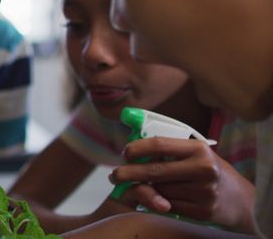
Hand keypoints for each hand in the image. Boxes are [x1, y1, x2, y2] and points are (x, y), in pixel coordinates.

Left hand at [108, 137, 255, 232]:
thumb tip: (133, 141)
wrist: (239, 199)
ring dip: (144, 189)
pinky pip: (168, 206)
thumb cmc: (207, 170)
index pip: (158, 144)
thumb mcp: (195, 153)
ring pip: (159, 190)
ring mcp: (204, 192)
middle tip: (113, 175)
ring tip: (141, 185)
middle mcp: (203, 169)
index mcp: (198, 149)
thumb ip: (169, 149)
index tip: (124, 153)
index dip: (136, 148)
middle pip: (153, 171)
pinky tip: (157, 198)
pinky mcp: (203, 211)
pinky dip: (157, 202)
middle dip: (127, 173)